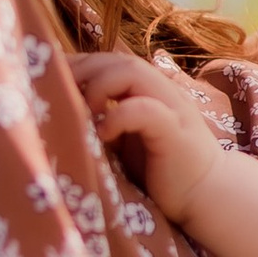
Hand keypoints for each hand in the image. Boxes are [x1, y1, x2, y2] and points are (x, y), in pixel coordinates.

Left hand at [72, 49, 222, 219]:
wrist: (207, 196)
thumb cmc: (161, 171)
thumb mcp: (124, 140)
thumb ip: (103, 120)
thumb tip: (57, 112)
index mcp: (145, 90)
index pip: (105, 60)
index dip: (75, 66)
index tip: (49, 87)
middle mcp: (159, 90)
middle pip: (115, 59)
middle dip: (81, 72)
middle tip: (60, 100)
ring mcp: (170, 107)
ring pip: (132, 72)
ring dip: (99, 88)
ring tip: (85, 115)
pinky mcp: (175, 131)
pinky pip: (146, 109)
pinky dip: (120, 116)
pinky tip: (104, 135)